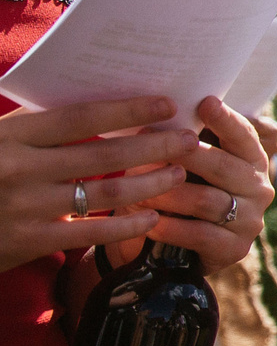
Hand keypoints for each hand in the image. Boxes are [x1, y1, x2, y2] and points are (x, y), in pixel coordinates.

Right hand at [0, 94, 189, 271]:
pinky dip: (125, 223)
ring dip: (148, 182)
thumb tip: (100, 113)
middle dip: (152, 146)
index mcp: (9, 136)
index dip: (126, 110)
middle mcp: (18, 168)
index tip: (165, 104)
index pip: (80, 117)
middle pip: (101, 155)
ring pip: (102, 193)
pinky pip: (90, 231)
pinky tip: (152, 216)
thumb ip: (36, 129)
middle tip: (190, 138)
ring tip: (180, 172)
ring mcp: (24, 206)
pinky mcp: (28, 241)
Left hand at [121, 97, 276, 269]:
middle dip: (185, 154)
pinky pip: (201, 235)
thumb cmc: (181, 193)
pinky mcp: (235, 249)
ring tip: (138, 188)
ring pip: (207, 201)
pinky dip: (172, 228)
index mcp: (251, 160)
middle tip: (151, 143)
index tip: (205, 102)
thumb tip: (158, 116)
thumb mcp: (188, 166)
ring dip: (168, 194)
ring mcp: (249, 220)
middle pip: (223, 166)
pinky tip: (150, 223)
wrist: (179, 251)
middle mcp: (258, 188)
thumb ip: (186, 144)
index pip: (243, 135)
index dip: (226, 119)